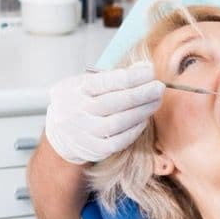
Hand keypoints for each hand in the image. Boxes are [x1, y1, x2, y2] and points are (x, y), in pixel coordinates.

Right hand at [44, 63, 164, 164]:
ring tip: (156, 101)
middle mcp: (75, 112)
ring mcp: (83, 133)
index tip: (150, 71)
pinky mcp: (93, 149)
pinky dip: (135, 129)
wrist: (60, 133)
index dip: (132, 77)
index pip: (106, 82)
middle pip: (114, 102)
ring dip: (142, 111)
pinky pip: (119, 141)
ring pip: (118, 123)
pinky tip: (144, 119)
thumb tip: (145, 68)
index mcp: (73, 91)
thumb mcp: (87, 83)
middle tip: (159, 87)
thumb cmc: (81, 102)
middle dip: (142, 93)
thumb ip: (114, 76)